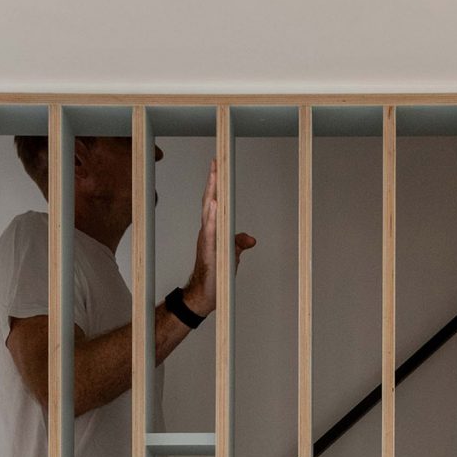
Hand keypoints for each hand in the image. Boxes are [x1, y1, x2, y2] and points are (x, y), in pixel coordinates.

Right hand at [183, 157, 255, 314]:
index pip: (215, 202)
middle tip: (215, 162)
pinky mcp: (207, 250)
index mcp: (212, 229)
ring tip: (215, 175)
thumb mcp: (231, 255)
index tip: (218, 167)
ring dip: (212, 193)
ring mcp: (206, 239)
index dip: (216, 185)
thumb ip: (239, 243)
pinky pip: (209, 231)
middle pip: (209, 201)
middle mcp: (206, 231)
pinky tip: (215, 205)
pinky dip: (211, 217)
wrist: (204, 294)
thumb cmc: (215, 273)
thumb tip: (251, 238)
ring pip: (208, 211)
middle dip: (213, 181)